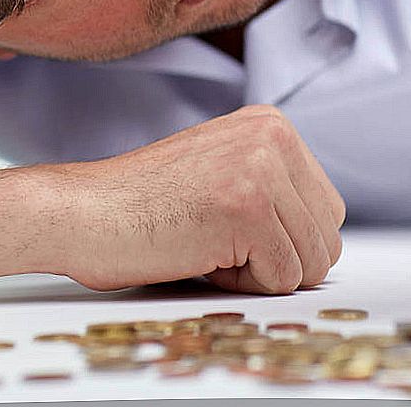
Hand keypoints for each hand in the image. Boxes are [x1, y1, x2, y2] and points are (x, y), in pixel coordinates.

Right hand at [57, 105, 344, 294]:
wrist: (82, 213)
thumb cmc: (141, 206)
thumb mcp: (223, 172)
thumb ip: (276, 188)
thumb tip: (326, 242)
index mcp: (271, 124)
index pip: (327, 211)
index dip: (280, 239)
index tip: (225, 225)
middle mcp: (272, 136)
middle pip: (328, 238)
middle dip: (277, 259)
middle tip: (213, 238)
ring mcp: (261, 169)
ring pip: (311, 263)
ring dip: (257, 273)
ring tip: (204, 242)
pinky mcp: (248, 208)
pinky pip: (282, 279)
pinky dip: (240, 285)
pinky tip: (197, 253)